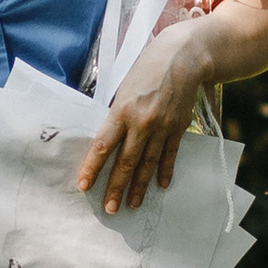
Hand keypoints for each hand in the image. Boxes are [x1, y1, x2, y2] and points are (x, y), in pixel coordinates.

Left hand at [78, 27, 212, 217]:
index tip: (84, 186)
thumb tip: (106, 140)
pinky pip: (169, 155)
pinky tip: (160, 186)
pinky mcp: (178, 128)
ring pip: (147, 164)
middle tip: (109, 208)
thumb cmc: (147, 70)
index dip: (92, 168)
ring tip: (132, 205)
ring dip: (139, 187)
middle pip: (125, 162)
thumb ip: (116, 114)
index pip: (103, 146)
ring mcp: (162, 128)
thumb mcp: (123, 89)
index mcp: (122, 111)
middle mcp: (141, 123)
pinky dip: (164, 171)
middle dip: (116, 187)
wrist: (183, 58)